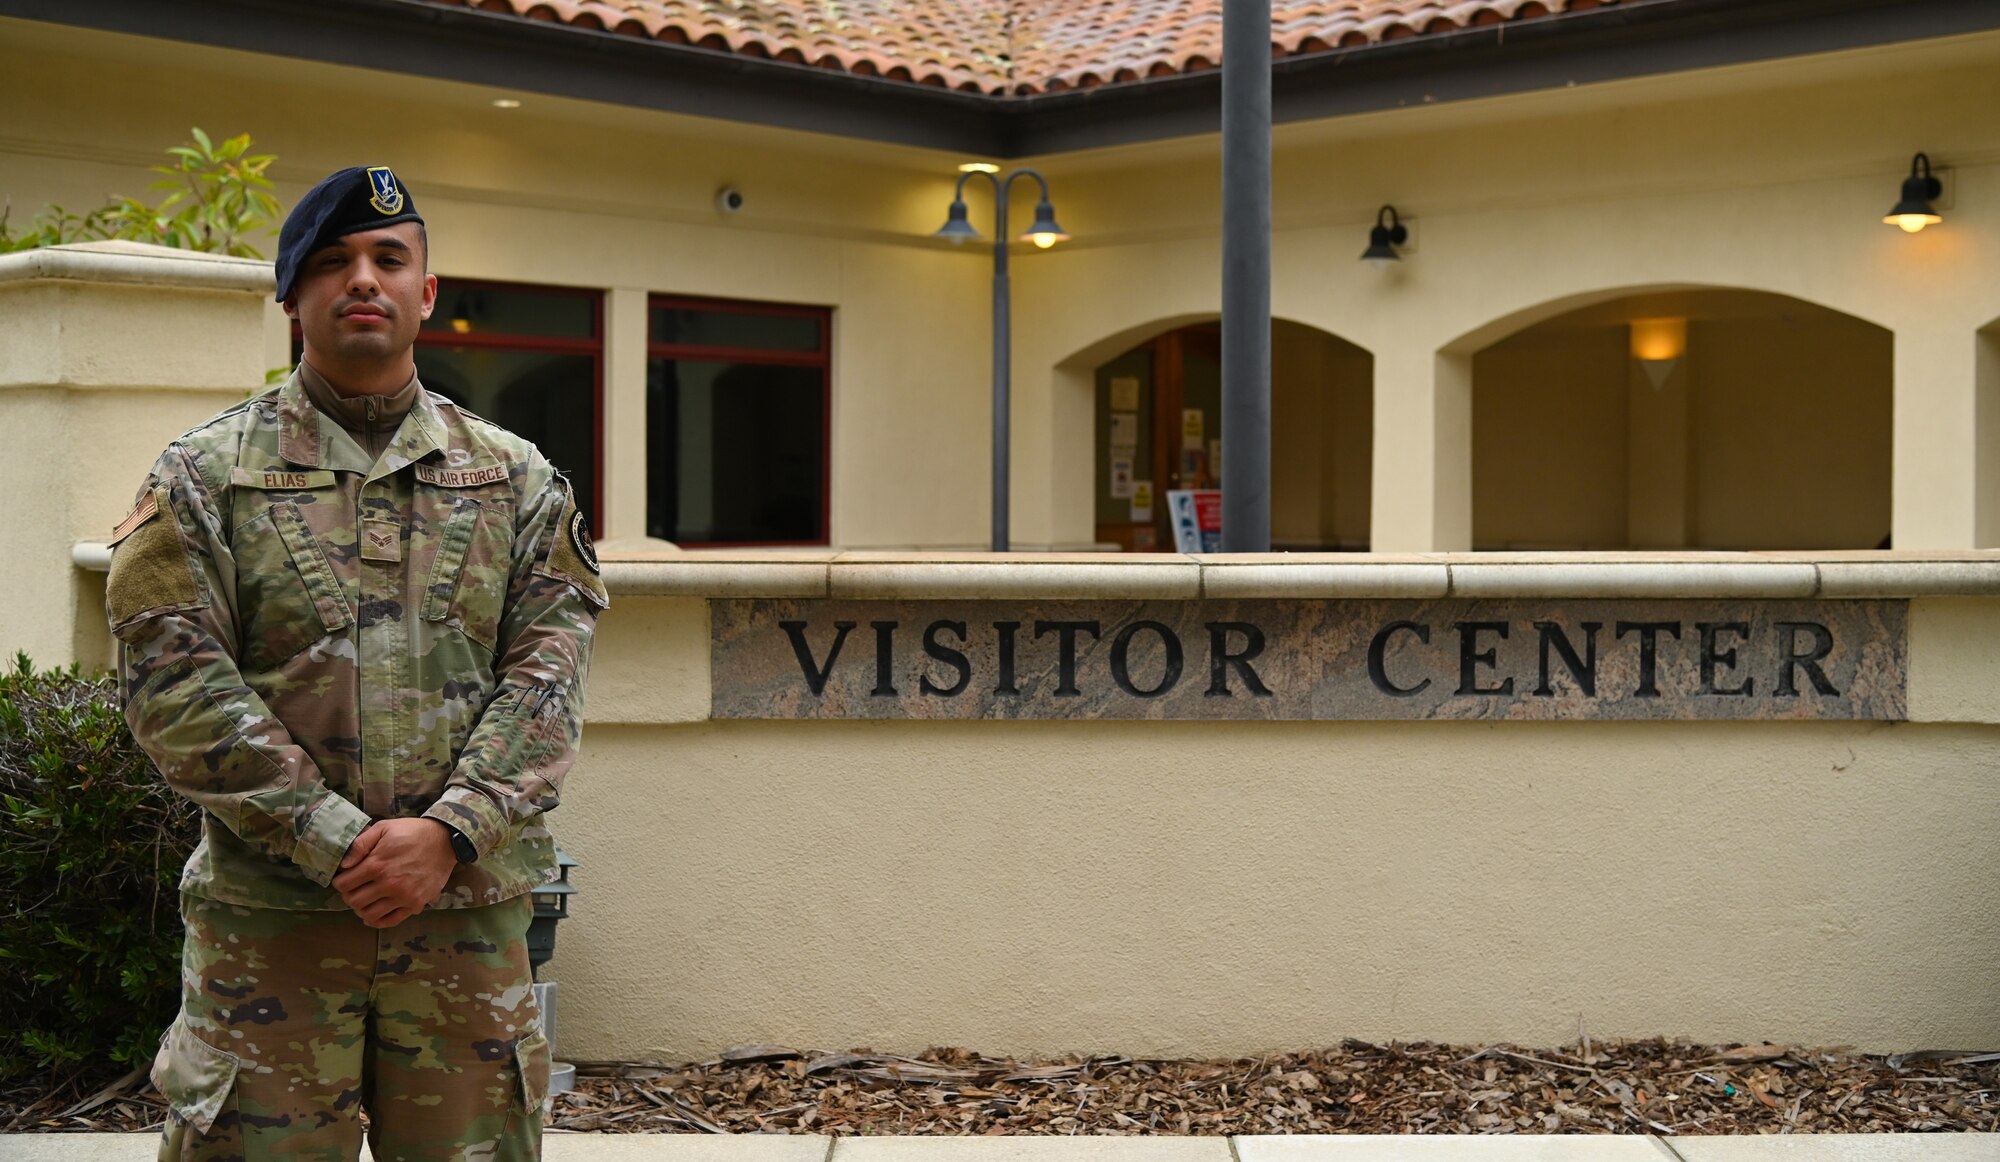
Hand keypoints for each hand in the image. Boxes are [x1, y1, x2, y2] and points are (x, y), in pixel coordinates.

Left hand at [332, 818, 456, 927]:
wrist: (445, 841)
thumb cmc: (412, 832)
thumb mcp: (384, 828)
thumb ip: (360, 844)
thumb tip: (343, 864)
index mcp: (377, 865)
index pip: (345, 884)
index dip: (339, 882)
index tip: (343, 879)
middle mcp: (389, 884)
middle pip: (354, 901)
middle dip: (348, 895)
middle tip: (353, 889)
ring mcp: (403, 897)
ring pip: (369, 914)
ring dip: (361, 908)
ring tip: (364, 899)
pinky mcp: (415, 904)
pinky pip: (390, 921)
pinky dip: (377, 920)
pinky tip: (374, 913)